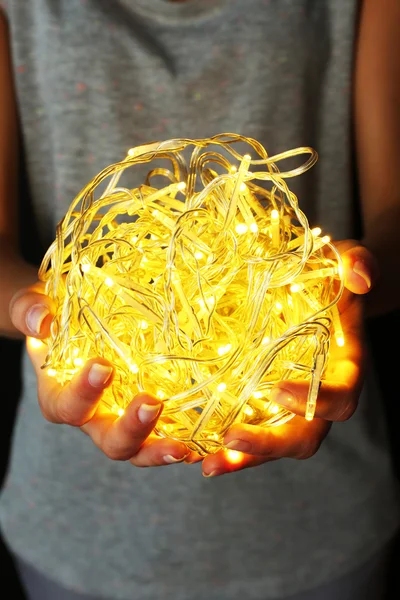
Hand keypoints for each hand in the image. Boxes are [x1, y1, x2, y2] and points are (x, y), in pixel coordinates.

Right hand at [9, 284, 189, 466]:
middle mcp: (93, 418)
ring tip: (183, 447)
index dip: (84, 392)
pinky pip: (167, 437)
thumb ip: (30, 311)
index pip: (67, 405)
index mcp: (61, 396)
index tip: (104, 365)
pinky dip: (186, 443)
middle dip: (130, 429)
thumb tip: (42, 321)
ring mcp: (123, 421)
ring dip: (160, 449)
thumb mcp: (33, 306)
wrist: (69, 325)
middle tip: (151, 404)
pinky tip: (206, 443)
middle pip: (109, 441)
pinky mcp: (150, 418)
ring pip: (140, 449)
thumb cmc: (51, 316)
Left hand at [201, 240, 377, 476]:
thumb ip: (355, 262)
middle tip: (229, 438)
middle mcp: (318, 397)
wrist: (314, 293)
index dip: (315, 400)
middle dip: (268, 444)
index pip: (339, 397)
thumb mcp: (341, 260)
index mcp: (343, 369)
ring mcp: (288, 407)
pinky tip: (190, 449)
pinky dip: (224, 446)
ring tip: (206, 462)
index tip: (277, 390)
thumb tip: (359, 277)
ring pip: (272, 445)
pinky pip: (249, 431)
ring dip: (241, 458)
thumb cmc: (328, 276)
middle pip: (303, 437)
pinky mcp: (263, 406)